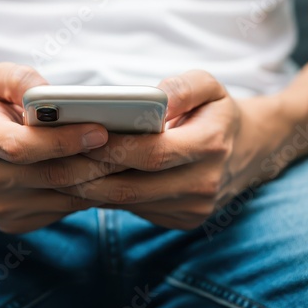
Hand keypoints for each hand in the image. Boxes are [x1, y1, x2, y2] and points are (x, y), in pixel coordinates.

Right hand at [0, 63, 124, 233]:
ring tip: (128, 158)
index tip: (101, 129)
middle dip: (97, 161)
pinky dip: (90, 193)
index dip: (64, 140)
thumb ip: (18, 78)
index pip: (23, 146)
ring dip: (100, 179)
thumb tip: (48, 93)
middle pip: (53, 175)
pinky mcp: (15, 223)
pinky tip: (105, 174)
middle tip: (132, 145)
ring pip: (65, 196)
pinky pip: (64, 209)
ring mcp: (1, 207)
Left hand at [58, 70, 283, 229]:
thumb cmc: (220, 111)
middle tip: (55, 156)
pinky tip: (87, 179)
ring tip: (61, 168)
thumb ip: (183, 86)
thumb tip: (153, 98)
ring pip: (129, 202)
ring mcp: (194, 209)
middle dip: (89, 172)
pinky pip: (136, 210)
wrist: (251, 150)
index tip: (79, 134)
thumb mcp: (210, 85)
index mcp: (211, 146)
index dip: (113, 146)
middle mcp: (203, 185)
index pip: (152, 152)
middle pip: (133, 185)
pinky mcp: (184, 221)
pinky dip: (108, 196)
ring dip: (91, 188)